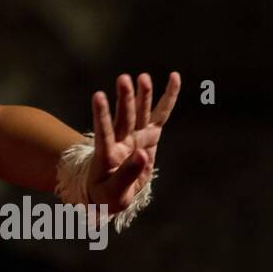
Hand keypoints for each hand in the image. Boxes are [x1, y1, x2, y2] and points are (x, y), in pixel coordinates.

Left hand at [86, 72, 180, 213]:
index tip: (98, 96)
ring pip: (140, 113)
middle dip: (125, 99)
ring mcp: (135, 136)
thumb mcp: (113, 192)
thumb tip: (143, 154)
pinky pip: (160, 115)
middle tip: (124, 79)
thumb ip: (126, 175)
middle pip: (124, 118)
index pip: (103, 133)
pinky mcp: (149, 136)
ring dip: (141, 96)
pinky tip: (174, 78)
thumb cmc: (106, 194)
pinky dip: (168, 98)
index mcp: (107, 155)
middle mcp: (120, 141)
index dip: (101, 115)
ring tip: (143, 77)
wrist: (109, 190)